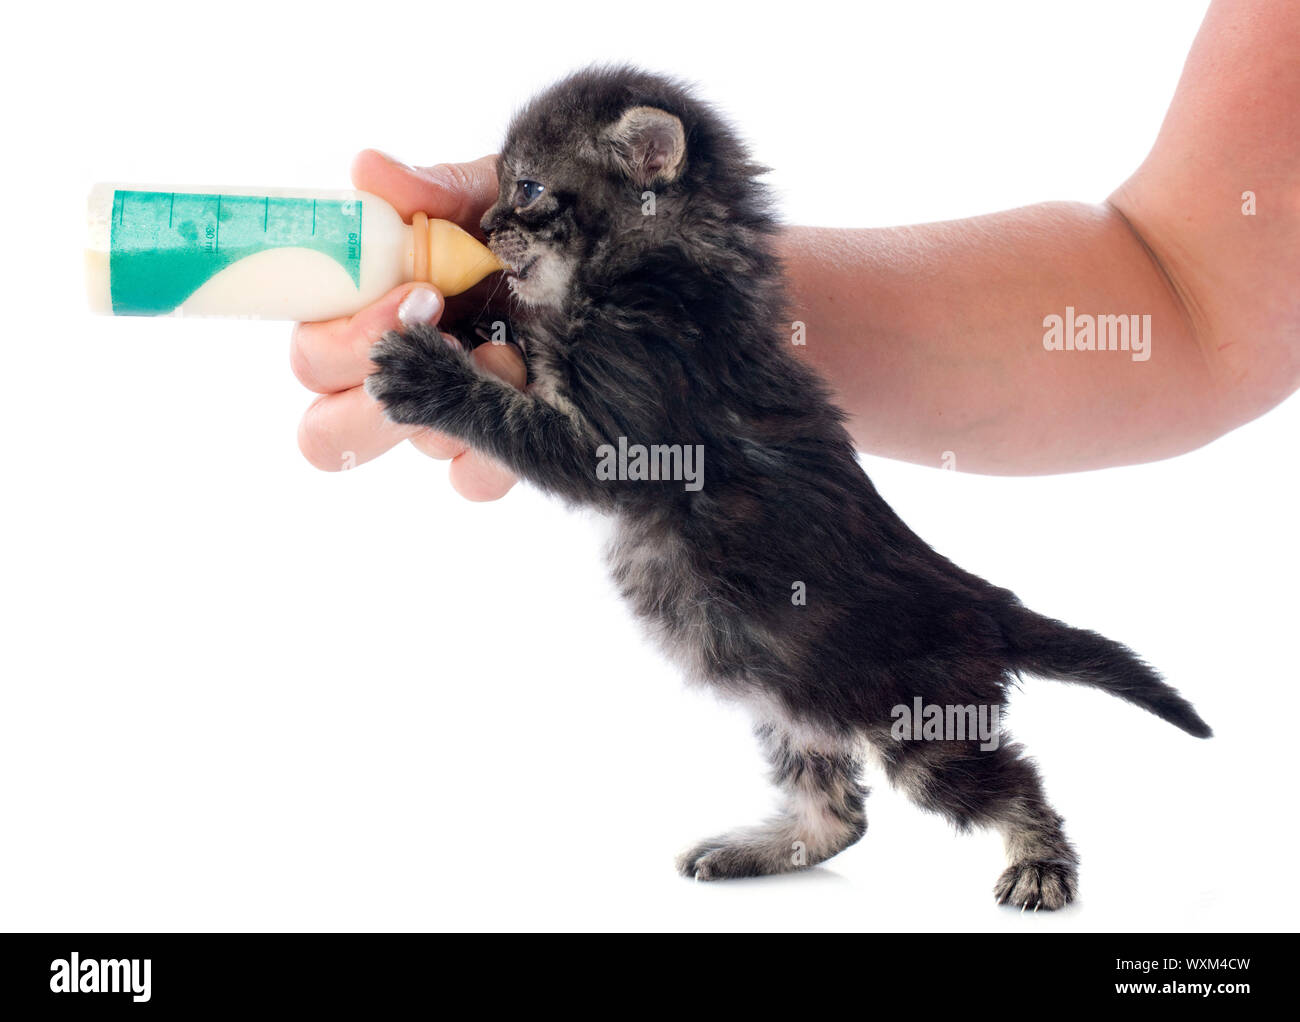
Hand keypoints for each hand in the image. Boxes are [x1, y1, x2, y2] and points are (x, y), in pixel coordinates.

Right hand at [290, 150, 523, 499]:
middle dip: (381, 391)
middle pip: (326, 432)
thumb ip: (431, 193)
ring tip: (514, 355)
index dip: (345, 341)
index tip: (419, 294)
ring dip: (454, 408)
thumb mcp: (488, 197)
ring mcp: (442, 417)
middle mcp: (394, 375)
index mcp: (368, 316)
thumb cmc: (532, 226)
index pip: (311, 357)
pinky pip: (470, 480)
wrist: (608, 255)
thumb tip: (368, 171)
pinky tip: (530, 393)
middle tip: (449, 334)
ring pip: (405, 450)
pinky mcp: (494, 450)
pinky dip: (494, 451)